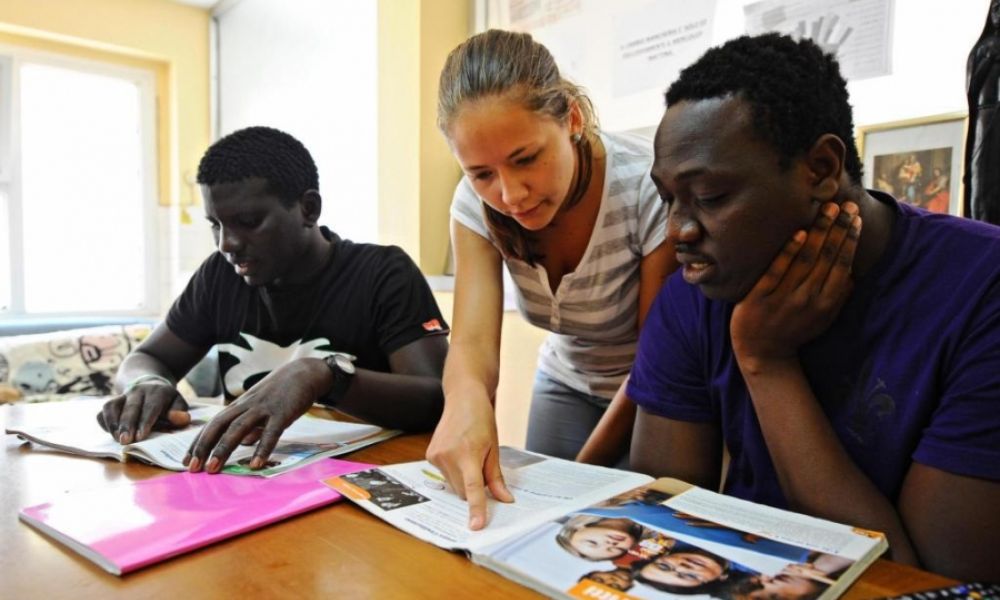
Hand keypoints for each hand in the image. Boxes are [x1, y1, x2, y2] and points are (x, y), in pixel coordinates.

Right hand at [97, 381, 189, 443]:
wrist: (150, 384)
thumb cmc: (166, 402)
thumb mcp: (178, 403)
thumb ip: (180, 412)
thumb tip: (181, 418)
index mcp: (157, 391)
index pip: (151, 406)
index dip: (145, 421)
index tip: (141, 436)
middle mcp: (138, 391)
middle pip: (131, 407)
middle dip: (127, 425)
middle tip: (125, 441)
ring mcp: (123, 395)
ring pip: (112, 405)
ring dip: (113, 423)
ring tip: (117, 439)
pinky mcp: (113, 401)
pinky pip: (104, 410)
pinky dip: (105, 422)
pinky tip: (111, 433)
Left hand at [184, 358, 328, 473]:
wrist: (304, 373)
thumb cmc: (282, 392)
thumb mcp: (261, 408)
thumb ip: (252, 426)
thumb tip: (244, 444)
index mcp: (240, 406)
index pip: (213, 424)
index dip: (198, 442)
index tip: (186, 461)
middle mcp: (246, 406)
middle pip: (219, 425)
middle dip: (204, 446)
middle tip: (193, 468)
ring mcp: (263, 408)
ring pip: (238, 428)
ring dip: (223, 449)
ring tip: (214, 469)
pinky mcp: (282, 412)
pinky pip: (270, 432)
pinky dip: (262, 449)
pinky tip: (255, 465)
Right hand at [426, 393, 513, 529]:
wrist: (463, 399)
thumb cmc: (481, 420)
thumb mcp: (494, 447)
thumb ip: (496, 477)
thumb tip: (504, 499)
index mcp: (468, 453)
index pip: (473, 487)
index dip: (476, 508)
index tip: (476, 525)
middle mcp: (448, 456)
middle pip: (464, 491)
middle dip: (474, 487)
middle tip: (481, 465)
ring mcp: (436, 456)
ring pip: (454, 485)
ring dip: (464, 479)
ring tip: (468, 454)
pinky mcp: (430, 455)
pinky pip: (446, 476)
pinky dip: (454, 471)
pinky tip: (457, 453)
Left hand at [731, 202, 860, 366]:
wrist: (762, 354)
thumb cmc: (795, 331)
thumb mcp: (823, 318)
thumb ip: (839, 296)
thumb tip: (854, 271)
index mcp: (826, 302)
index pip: (843, 264)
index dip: (850, 239)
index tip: (856, 216)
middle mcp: (808, 299)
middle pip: (828, 257)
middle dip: (839, 228)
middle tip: (844, 204)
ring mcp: (784, 298)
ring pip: (806, 259)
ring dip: (820, 232)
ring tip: (827, 209)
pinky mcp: (760, 298)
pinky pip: (777, 270)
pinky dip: (790, 251)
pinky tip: (800, 232)